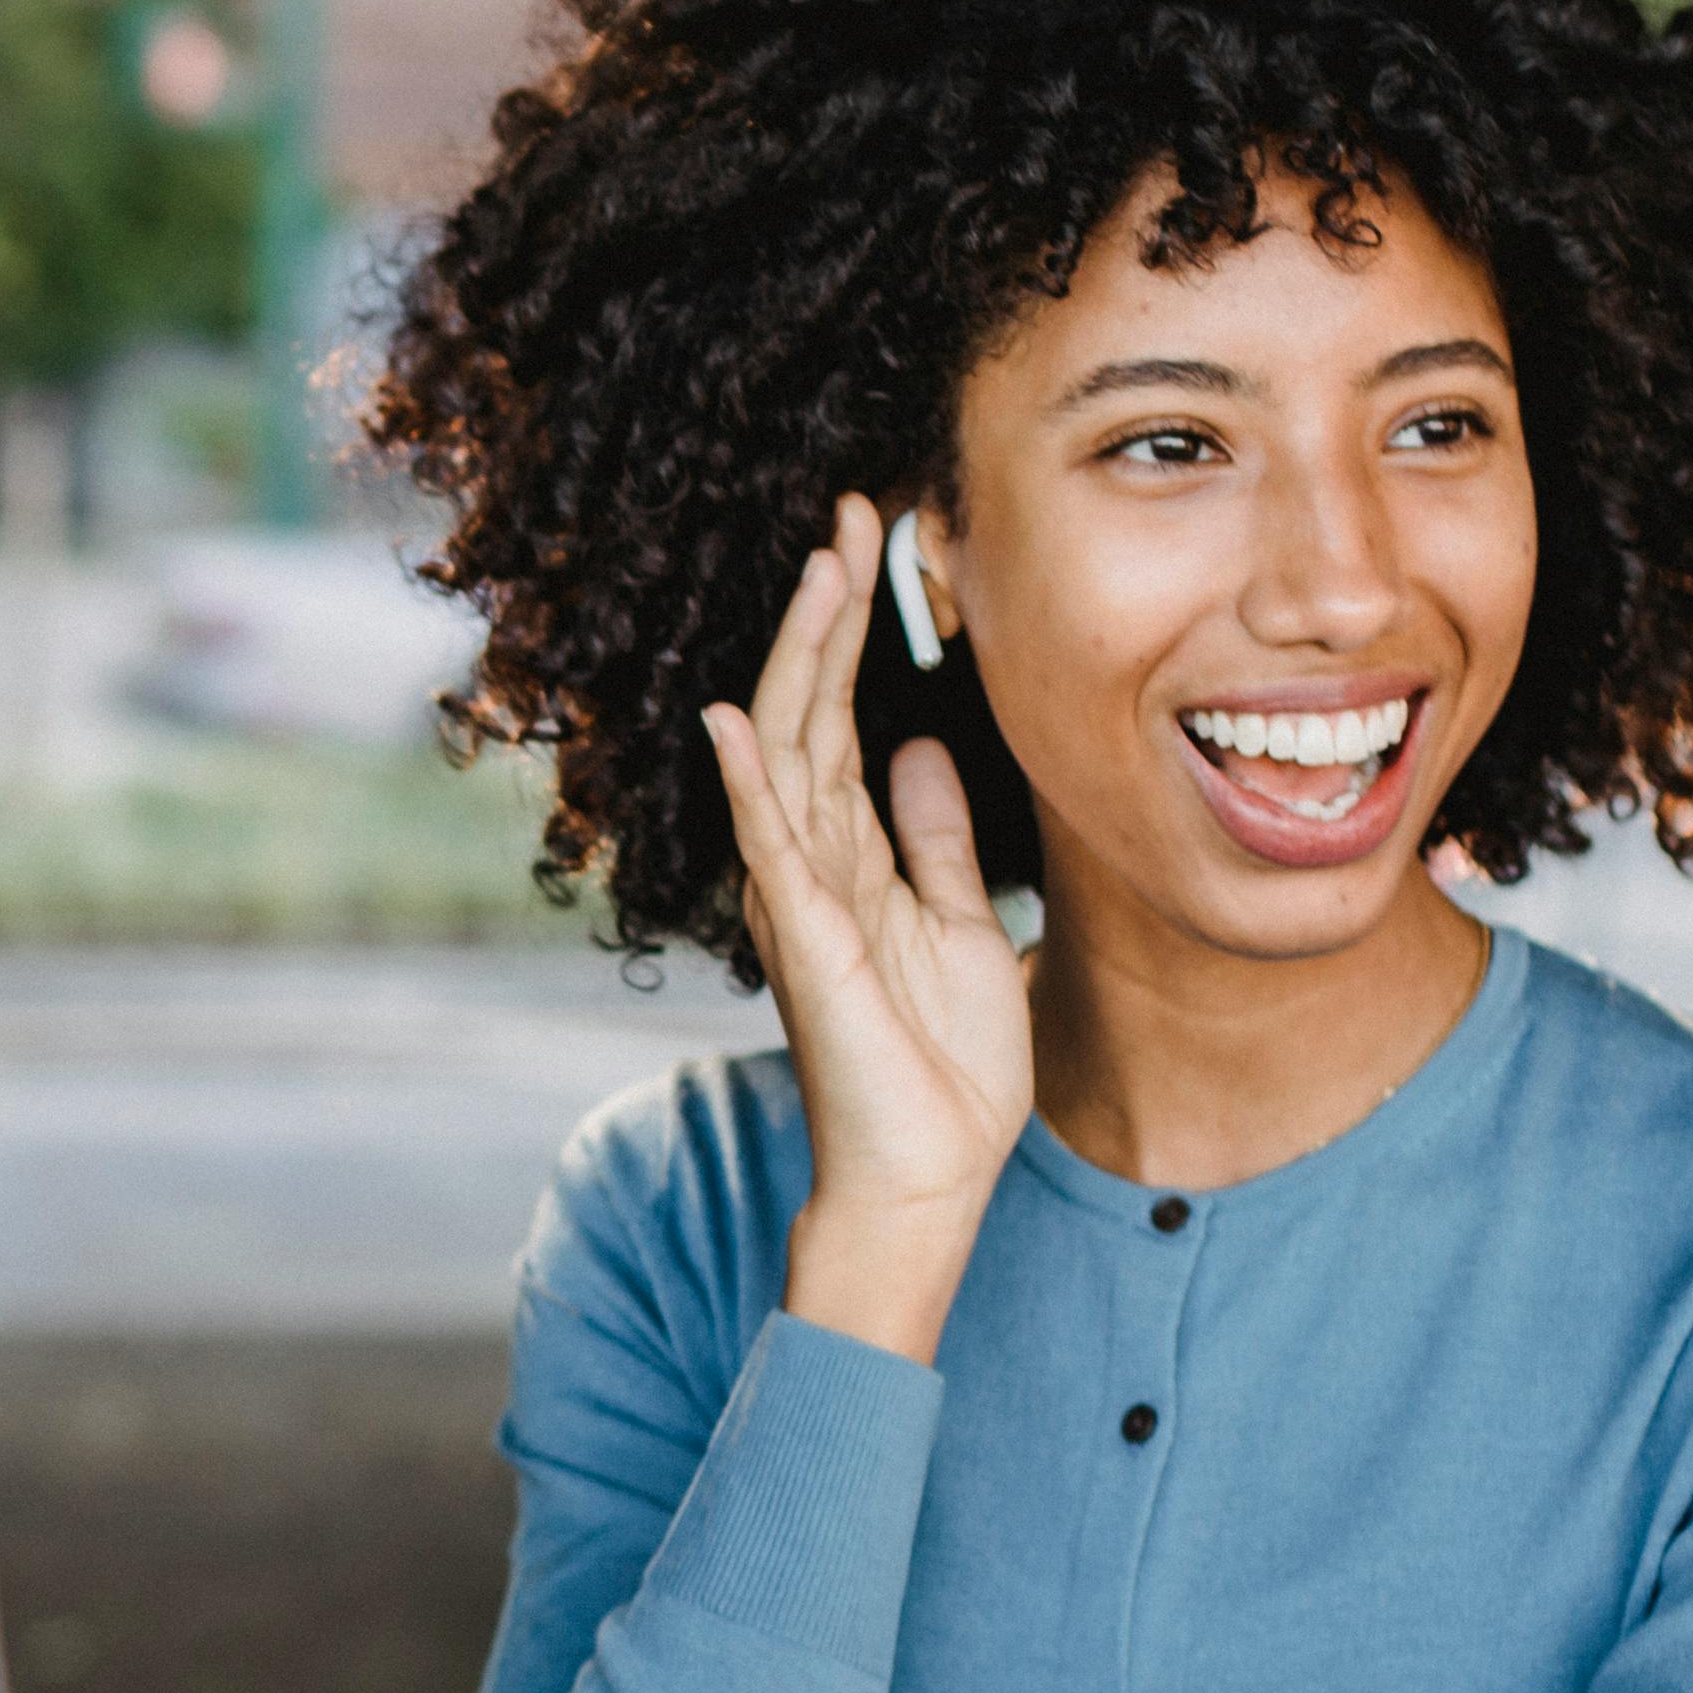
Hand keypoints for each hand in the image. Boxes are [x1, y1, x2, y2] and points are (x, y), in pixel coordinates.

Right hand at [704, 497, 1036, 1360]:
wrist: (932, 1176)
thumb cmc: (942, 1070)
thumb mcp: (960, 928)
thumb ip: (939, 843)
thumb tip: (924, 752)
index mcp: (854, 858)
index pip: (841, 717)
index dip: (853, 630)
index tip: (873, 540)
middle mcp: (814, 866)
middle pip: (807, 712)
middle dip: (827, 614)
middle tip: (849, 515)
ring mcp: (802, 901)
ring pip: (786, 754)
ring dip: (797, 661)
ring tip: (816, 571)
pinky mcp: (807, 945)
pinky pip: (772, 849)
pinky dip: (748, 782)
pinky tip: (732, 716)